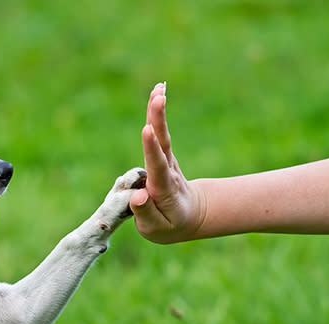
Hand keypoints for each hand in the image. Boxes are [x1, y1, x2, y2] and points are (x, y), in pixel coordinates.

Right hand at [129, 83, 204, 243]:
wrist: (190, 216)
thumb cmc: (169, 225)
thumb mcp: (156, 229)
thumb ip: (146, 213)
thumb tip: (138, 195)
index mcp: (163, 189)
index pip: (157, 167)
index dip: (151, 149)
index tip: (147, 130)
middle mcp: (167, 171)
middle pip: (163, 144)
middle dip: (159, 120)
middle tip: (158, 98)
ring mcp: (167, 161)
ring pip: (162, 134)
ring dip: (158, 111)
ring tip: (158, 88)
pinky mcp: (163, 154)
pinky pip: (159, 132)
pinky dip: (157, 113)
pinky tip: (157, 92)